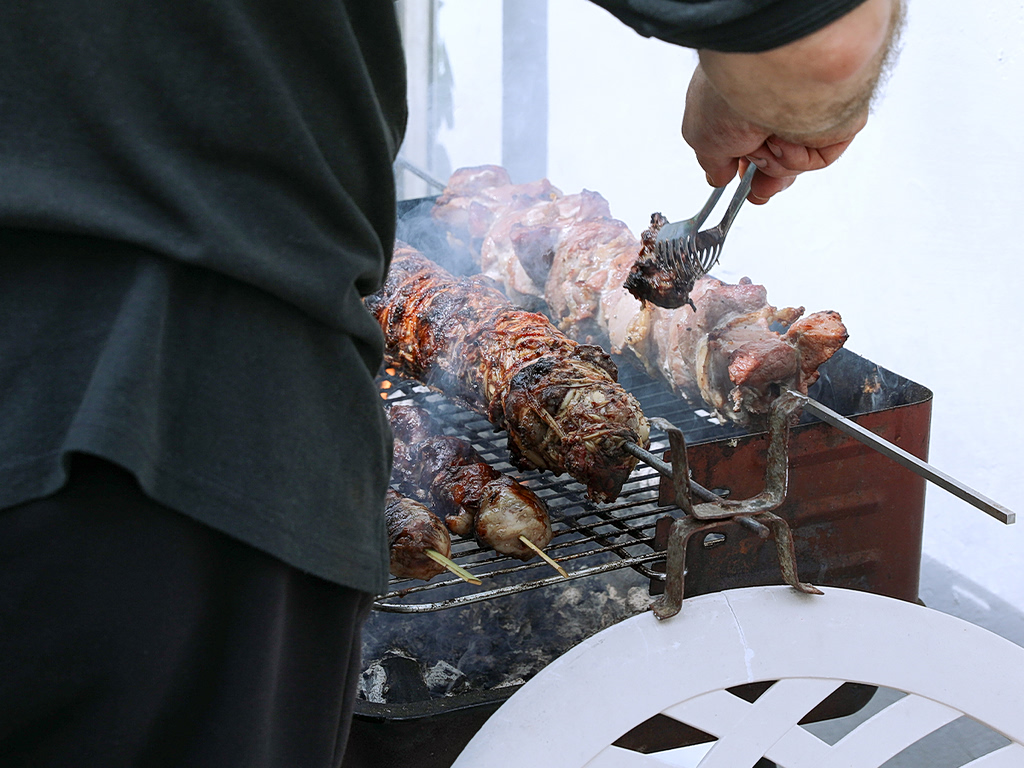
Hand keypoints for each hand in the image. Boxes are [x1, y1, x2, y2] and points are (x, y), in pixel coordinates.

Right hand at [681, 0, 899, 203]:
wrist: (765, 79)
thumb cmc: (728, 96)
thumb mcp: (700, 137)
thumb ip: (712, 163)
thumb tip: (717, 177)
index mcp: (746, 97)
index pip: (751, 139)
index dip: (746, 167)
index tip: (743, 183)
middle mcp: (778, 102)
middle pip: (778, 155)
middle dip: (767, 175)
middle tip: (759, 187)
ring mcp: (806, 111)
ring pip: (793, 162)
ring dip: (774, 161)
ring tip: (764, 140)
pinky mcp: (834, 119)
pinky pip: (818, 158)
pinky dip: (798, 158)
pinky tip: (785, 139)